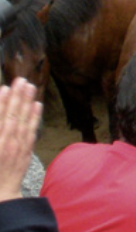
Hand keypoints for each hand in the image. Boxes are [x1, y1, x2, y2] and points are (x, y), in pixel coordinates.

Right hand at [0, 79, 41, 202]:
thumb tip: (1, 118)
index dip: (0, 103)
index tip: (4, 88)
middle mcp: (4, 144)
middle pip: (11, 116)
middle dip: (16, 96)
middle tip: (20, 79)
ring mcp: (17, 148)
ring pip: (23, 120)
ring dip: (26, 102)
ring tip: (30, 85)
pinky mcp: (26, 152)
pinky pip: (31, 131)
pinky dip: (35, 117)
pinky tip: (37, 104)